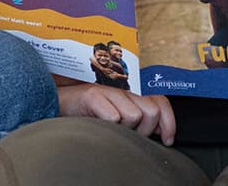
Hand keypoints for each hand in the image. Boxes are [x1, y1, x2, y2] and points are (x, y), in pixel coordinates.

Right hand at [57, 83, 174, 144]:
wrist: (59, 106)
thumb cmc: (91, 115)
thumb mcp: (120, 116)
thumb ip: (140, 118)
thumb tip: (162, 132)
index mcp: (132, 92)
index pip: (161, 101)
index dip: (168, 121)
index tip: (168, 139)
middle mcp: (123, 88)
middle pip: (151, 111)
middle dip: (145, 131)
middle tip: (130, 135)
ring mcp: (108, 90)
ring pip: (134, 116)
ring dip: (125, 130)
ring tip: (112, 129)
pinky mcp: (93, 95)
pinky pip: (114, 118)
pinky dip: (109, 127)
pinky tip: (100, 125)